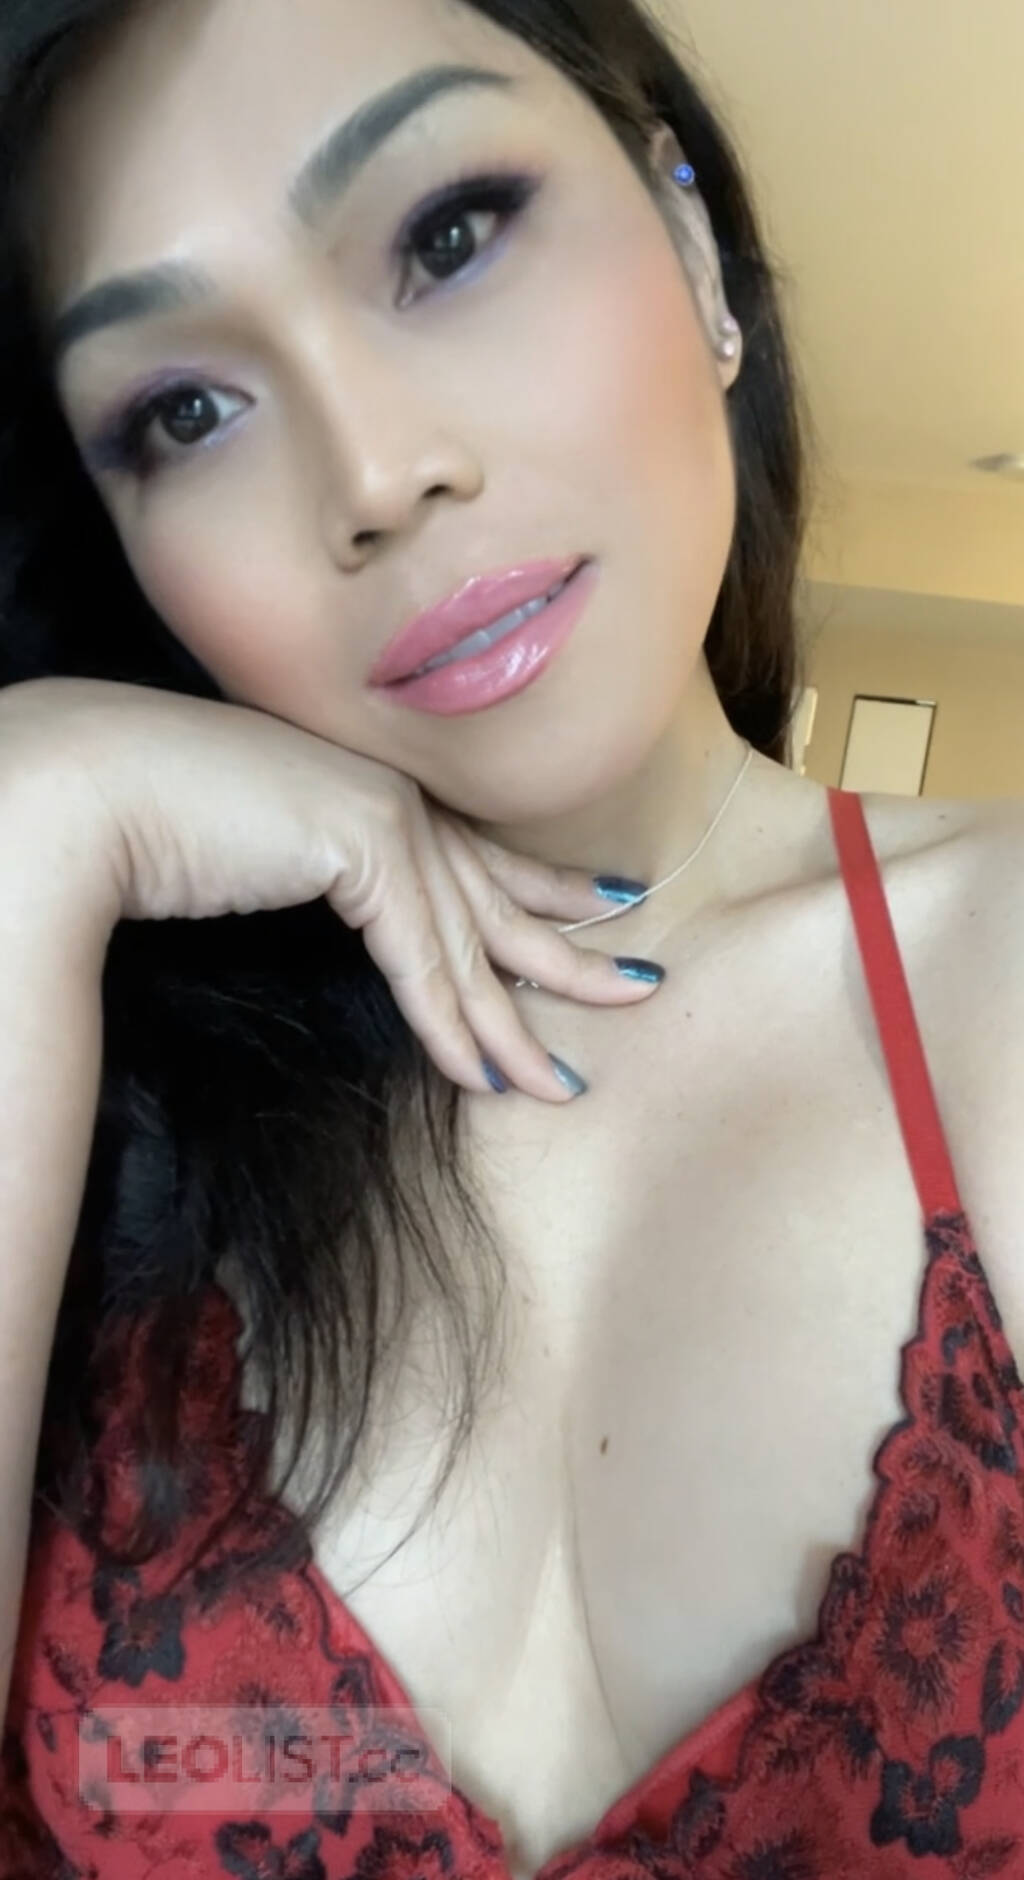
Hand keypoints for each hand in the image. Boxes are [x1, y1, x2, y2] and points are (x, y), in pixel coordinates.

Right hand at [0, 677, 663, 1103]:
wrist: (98, 788)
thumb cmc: (165, 821)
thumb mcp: (268, 852)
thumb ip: (327, 870)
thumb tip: (356, 907)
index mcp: (377, 793)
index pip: (479, 856)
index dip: (547, 889)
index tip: (605, 908)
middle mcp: (396, 801)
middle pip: (503, 898)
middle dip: (574, 957)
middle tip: (641, 989)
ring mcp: (384, 818)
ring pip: (473, 946)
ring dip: (519, 1027)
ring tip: (567, 1084)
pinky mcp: (362, 848)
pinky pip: (422, 962)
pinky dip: (451, 1025)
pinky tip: (483, 1076)